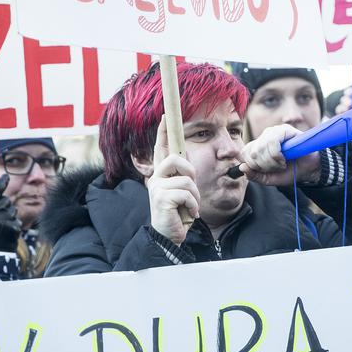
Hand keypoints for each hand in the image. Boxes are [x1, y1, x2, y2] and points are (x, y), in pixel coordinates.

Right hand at [0, 174, 20, 251]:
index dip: (0, 183)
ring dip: (9, 216)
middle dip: (4, 206)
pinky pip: (17, 220)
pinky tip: (6, 233)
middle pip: (5, 200)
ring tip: (1, 228)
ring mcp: (5, 221)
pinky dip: (13, 225)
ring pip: (13, 210)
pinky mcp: (15, 227)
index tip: (6, 176)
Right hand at [148, 119, 199, 244]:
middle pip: (176, 159)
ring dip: (194, 196)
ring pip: (186, 179)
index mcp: (161, 175)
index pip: (161, 148)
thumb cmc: (179, 213)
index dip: (163, 132)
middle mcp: (156, 178)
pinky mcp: (161, 199)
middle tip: (190, 188)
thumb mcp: (183, 191)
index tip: (165, 115)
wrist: (170, 236)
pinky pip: (187, 194)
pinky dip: (193, 206)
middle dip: (189, 171)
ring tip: (189, 207)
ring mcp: (157, 188)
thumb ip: (183, 176)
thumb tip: (187, 161)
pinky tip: (187, 215)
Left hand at [238, 124, 320, 186]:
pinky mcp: (284, 129)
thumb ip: (254, 176)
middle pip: (252, 153)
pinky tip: (284, 159)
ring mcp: (273, 132)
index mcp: (258, 146)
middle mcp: (263, 137)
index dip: (254, 166)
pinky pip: (272, 143)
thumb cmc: (289, 171)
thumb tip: (242, 167)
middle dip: (265, 166)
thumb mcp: (269, 178)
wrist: (309, 168)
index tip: (267, 171)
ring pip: (261, 148)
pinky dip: (277, 156)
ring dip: (272, 162)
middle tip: (276, 168)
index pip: (244, 153)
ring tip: (282, 164)